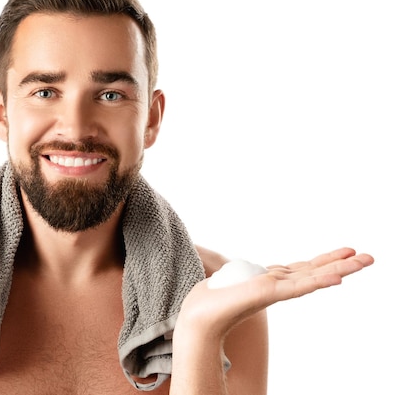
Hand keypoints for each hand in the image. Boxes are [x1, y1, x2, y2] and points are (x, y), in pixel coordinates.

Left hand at [177, 247, 373, 337]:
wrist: (199, 317)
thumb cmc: (212, 300)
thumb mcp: (232, 278)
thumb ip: (241, 274)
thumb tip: (232, 272)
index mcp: (270, 280)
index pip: (303, 269)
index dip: (325, 261)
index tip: (346, 253)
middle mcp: (277, 285)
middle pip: (315, 271)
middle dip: (341, 264)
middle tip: (369, 257)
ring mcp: (275, 290)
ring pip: (314, 277)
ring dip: (340, 269)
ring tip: (365, 261)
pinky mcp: (268, 294)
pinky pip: (299, 287)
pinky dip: (319, 281)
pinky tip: (337, 277)